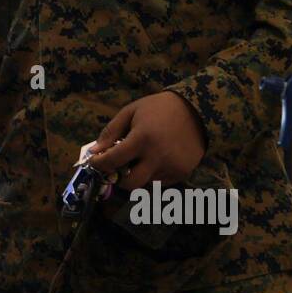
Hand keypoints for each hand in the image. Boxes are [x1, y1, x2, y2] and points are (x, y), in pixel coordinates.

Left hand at [81, 91, 206, 191]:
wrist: (197, 110)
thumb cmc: (159, 108)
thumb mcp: (131, 112)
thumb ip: (110, 132)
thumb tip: (94, 151)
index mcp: (142, 139)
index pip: (113, 161)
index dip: (99, 164)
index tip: (95, 161)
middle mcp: (157, 157)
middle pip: (130, 184)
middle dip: (119, 179)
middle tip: (117, 168)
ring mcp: (171, 167)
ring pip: (146, 183)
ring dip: (138, 174)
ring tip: (141, 158)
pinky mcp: (183, 172)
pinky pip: (161, 182)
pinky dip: (153, 174)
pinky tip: (156, 158)